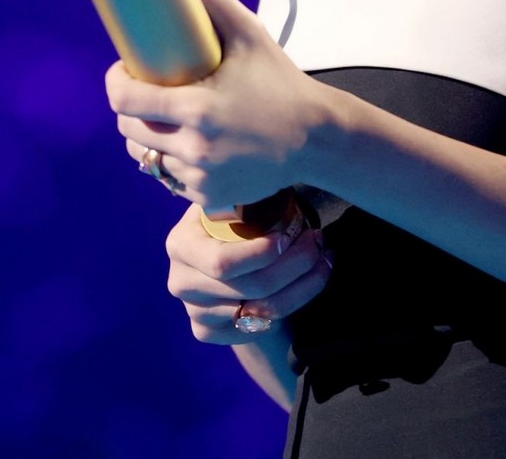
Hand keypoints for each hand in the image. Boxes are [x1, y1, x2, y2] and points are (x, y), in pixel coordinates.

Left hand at [105, 0, 328, 208]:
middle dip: (127, 108)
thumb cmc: (281, 81)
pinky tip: (184, 144)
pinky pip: (169, 178)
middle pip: (128, 130)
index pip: (125, 100)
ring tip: (160, 117)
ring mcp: (200, 178)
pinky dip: (170, 160)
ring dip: (145, 136)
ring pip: (145, 157)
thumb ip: (215, 1)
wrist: (316, 139)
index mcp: (197, 110)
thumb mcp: (251, 34)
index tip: (120, 69)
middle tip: (140, 89)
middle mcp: (194, 149)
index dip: (114, 82)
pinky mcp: (208, 197)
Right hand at [166, 204, 331, 344]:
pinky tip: (310, 283)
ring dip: (303, 286)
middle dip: (294, 266)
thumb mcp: (230, 205)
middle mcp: (180, 281)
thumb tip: (271, 171)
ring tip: (325, 261)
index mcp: (181, 243)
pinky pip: (260, 328)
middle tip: (320, 244)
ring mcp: (194, 313)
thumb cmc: (233, 226)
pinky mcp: (208, 334)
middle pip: (249, 287)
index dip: (263, 253)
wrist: (227, 267)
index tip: (294, 234)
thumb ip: (241, 196)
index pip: (223, 262)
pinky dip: (293, 306)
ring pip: (261, 311)